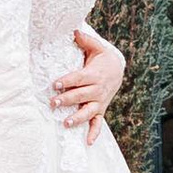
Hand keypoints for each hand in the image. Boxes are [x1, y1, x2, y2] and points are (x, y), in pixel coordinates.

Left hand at [53, 22, 125, 141]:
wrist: (118, 70)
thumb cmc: (102, 58)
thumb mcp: (96, 47)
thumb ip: (84, 40)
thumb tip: (73, 29)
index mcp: (93, 75)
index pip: (78, 78)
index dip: (67, 81)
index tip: (56, 84)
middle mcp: (96, 90)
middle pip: (81, 95)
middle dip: (67, 100)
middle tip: (53, 103)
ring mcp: (99, 102)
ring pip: (88, 111)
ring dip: (78, 118)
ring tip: (66, 122)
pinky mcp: (100, 109)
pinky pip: (98, 123)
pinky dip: (94, 133)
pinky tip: (87, 142)